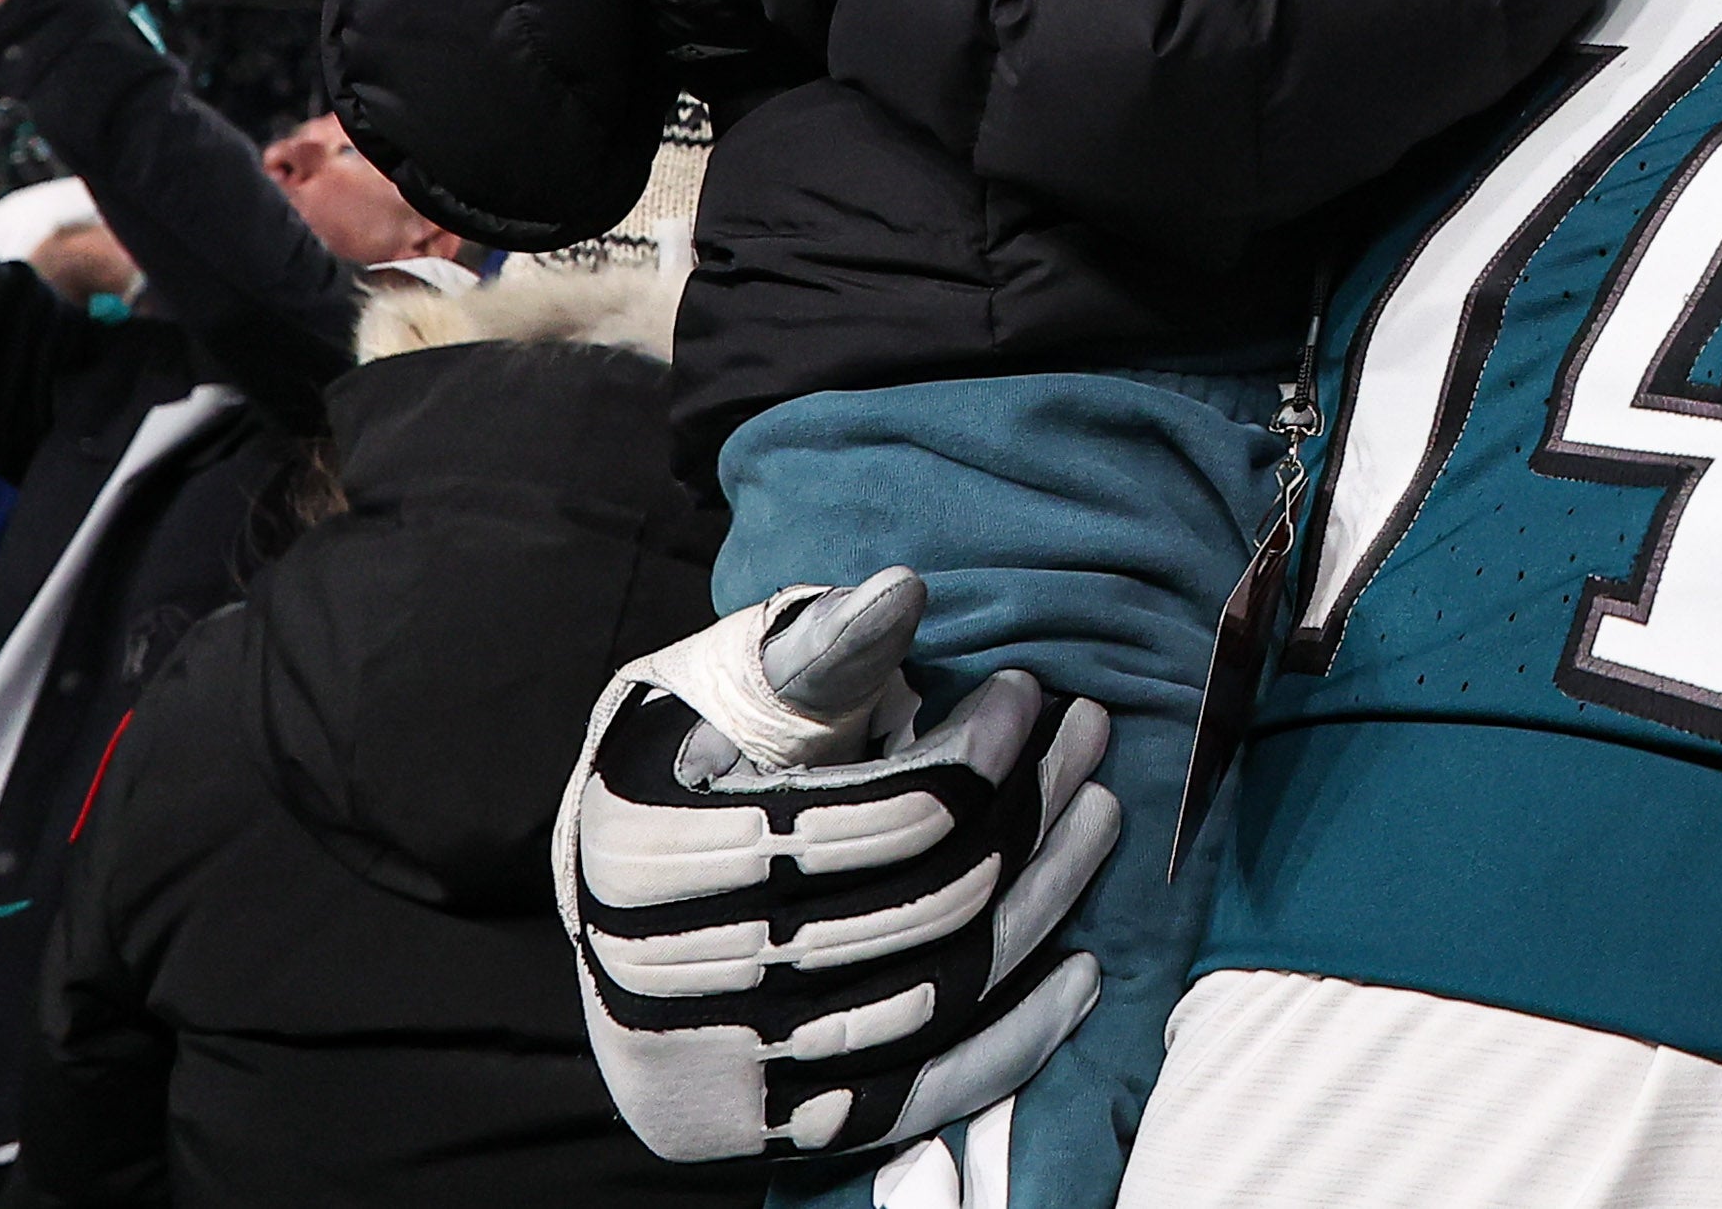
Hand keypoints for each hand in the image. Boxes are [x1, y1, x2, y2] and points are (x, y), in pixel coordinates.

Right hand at [557, 574, 1123, 1164]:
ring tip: (1100, 817)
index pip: (859, 823)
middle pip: (908, 912)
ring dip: (1040, 906)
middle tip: (1089, 738)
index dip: (965, 758)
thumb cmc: (688, 754)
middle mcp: (666, 981)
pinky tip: (1081, 972)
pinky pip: (914, 1100)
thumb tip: (905, 591)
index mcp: (645, 854)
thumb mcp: (729, 685)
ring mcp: (720, 1071)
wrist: (622, 893)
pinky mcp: (766, 1129)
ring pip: (929, 998)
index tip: (1029, 693)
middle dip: (1023, 818)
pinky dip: (1009, 1042)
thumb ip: (818, 653)